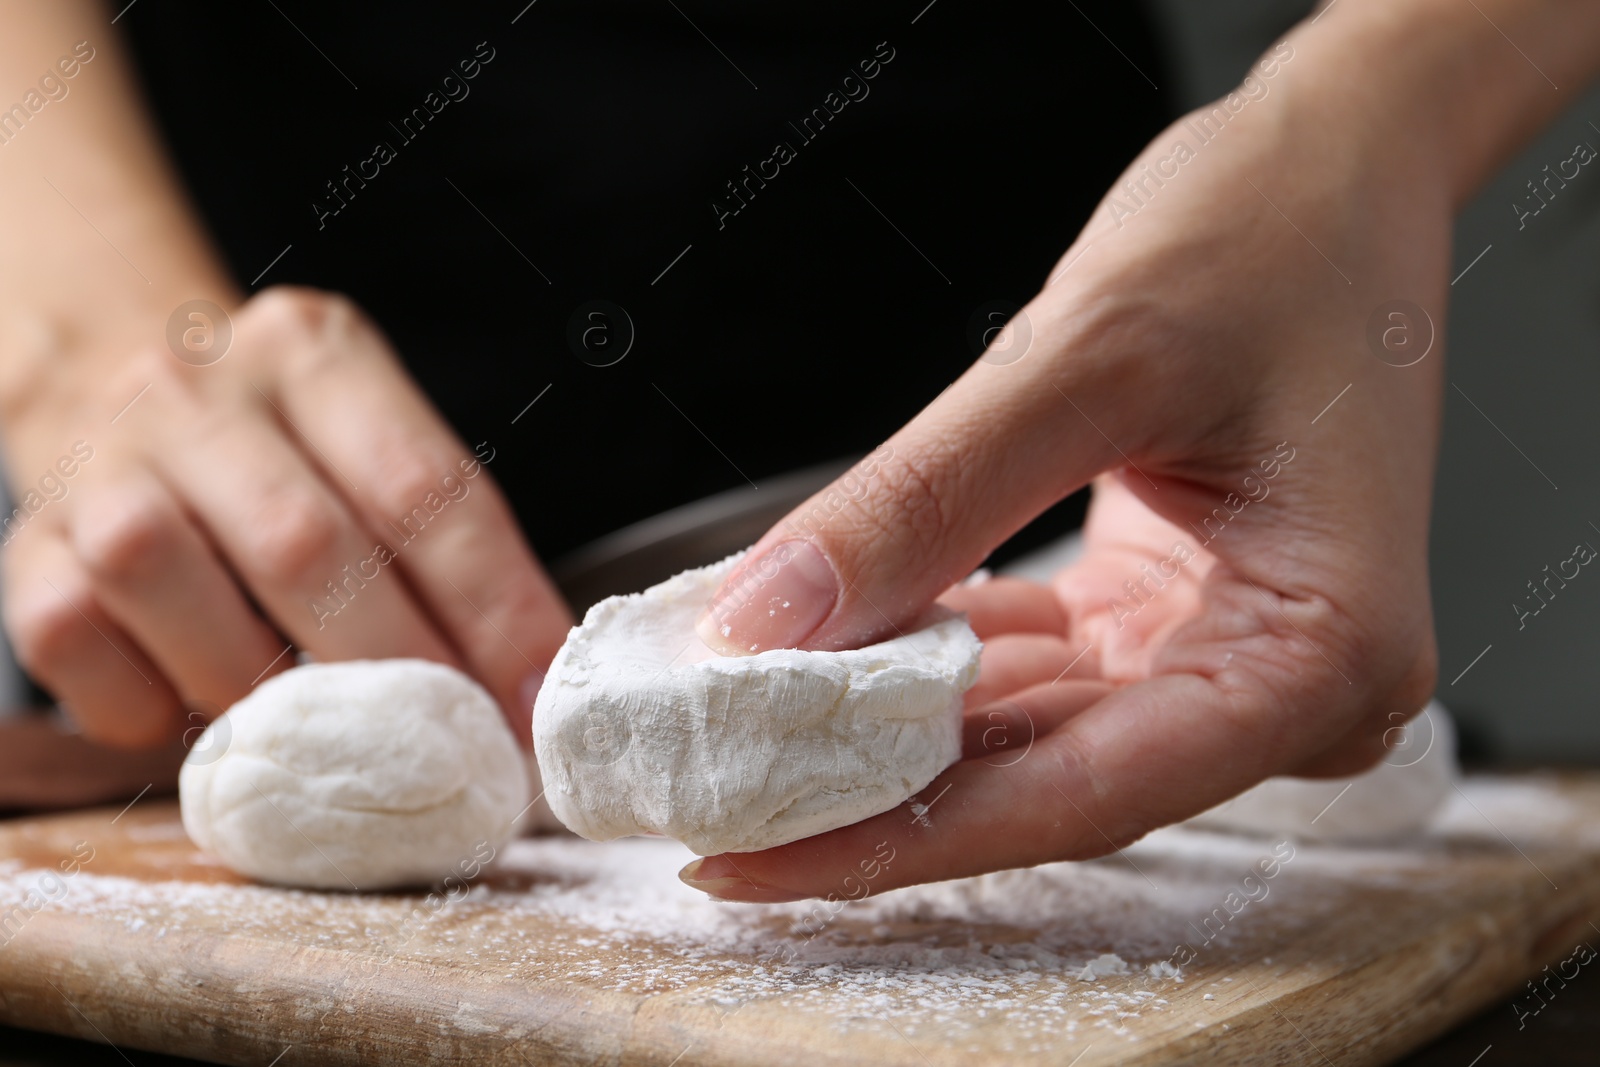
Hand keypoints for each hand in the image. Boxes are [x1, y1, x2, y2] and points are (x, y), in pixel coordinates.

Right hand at [0, 287, 570, 747]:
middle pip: (306, 544)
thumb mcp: (371, 447)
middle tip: (451, 749)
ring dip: (255, 682)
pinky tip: (192, 708)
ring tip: (311, 728)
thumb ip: (441, 543)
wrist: (115, 397)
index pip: (425, 488)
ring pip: (167, 576)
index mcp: (316, 351)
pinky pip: (71, 636)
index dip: (494, 610)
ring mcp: (100, 457)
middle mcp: (199, 387)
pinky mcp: (23, 540)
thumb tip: (528, 688)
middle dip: (395, 668)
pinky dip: (144, 700)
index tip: (538, 700)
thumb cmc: (288, 455)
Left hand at [679, 19, 1460, 899]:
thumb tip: (766, 624)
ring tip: (734, 728)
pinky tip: (818, 649)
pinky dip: (919, 657)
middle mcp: (1284, 687)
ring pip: (1022, 732)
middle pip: (1043, 781)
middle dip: (870, 791)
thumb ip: (926, 502)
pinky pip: (1024, 666)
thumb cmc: (1270, 237)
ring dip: (880, 727)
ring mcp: (1223, 655)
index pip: (1081, 797)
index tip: (746, 861)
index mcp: (1321, 656)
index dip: (898, 840)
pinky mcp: (1164, 616)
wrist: (1335, 169)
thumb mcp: (1089, 359)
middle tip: (707, 799)